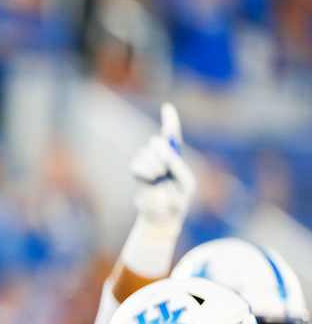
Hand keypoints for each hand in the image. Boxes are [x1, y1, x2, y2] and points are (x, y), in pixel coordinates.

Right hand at [130, 103, 194, 228]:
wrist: (163, 217)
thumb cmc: (178, 202)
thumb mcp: (185, 185)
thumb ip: (178, 169)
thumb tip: (165, 156)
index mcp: (175, 158)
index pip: (172, 135)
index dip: (169, 120)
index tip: (167, 106)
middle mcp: (160, 158)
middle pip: (157, 142)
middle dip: (162, 151)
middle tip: (165, 167)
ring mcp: (147, 165)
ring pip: (146, 153)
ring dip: (154, 164)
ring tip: (159, 177)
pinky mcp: (137, 174)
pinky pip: (137, 165)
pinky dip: (145, 171)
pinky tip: (151, 178)